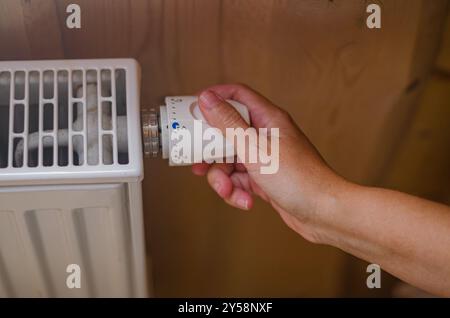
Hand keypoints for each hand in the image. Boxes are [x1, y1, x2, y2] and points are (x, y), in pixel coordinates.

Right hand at [192, 84, 345, 242]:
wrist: (323, 213)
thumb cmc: (298, 179)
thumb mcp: (255, 148)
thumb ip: (229, 123)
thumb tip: (207, 98)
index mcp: (268, 119)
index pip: (237, 95)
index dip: (214, 98)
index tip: (193, 111)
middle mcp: (266, 136)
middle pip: (227, 132)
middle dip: (211, 151)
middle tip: (198, 161)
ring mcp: (265, 158)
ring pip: (230, 161)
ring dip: (224, 178)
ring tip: (229, 190)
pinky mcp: (264, 179)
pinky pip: (240, 180)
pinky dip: (237, 191)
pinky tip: (246, 201)